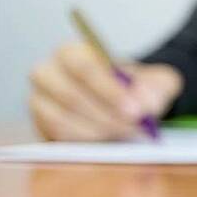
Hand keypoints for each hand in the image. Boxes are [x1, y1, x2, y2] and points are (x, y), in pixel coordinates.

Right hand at [29, 42, 182, 140]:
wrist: (123, 103)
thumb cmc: (133, 87)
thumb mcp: (155, 80)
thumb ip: (157, 86)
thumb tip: (145, 103)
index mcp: (71, 53)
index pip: (84, 68)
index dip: (110, 91)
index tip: (136, 110)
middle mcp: (47, 74)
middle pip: (70, 96)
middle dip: (106, 116)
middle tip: (134, 128)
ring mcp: (39, 102)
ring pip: (62, 121)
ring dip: (98, 132)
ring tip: (126, 135)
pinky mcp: (41, 128)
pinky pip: (59, 139)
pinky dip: (86, 144)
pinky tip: (109, 143)